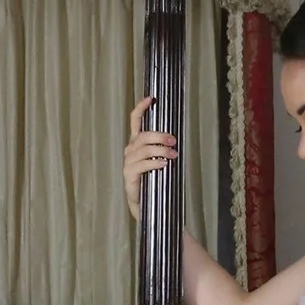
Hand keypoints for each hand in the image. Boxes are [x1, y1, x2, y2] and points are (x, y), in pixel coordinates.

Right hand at [123, 96, 176, 219]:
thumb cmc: (155, 180)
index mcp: (136, 143)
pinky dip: (155, 162)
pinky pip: (143, 164)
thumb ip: (163, 147)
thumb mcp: (159, 159)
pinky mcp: (129, 175)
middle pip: (143, 135)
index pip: (135, 121)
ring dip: (161, 150)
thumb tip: (176, 137)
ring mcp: (128, 162)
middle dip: (160, 135)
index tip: (151, 98)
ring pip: (144, 149)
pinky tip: (164, 164)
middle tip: (174, 141)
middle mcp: (130, 150)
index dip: (141, 108)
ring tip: (173, 155)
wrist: (147, 205)